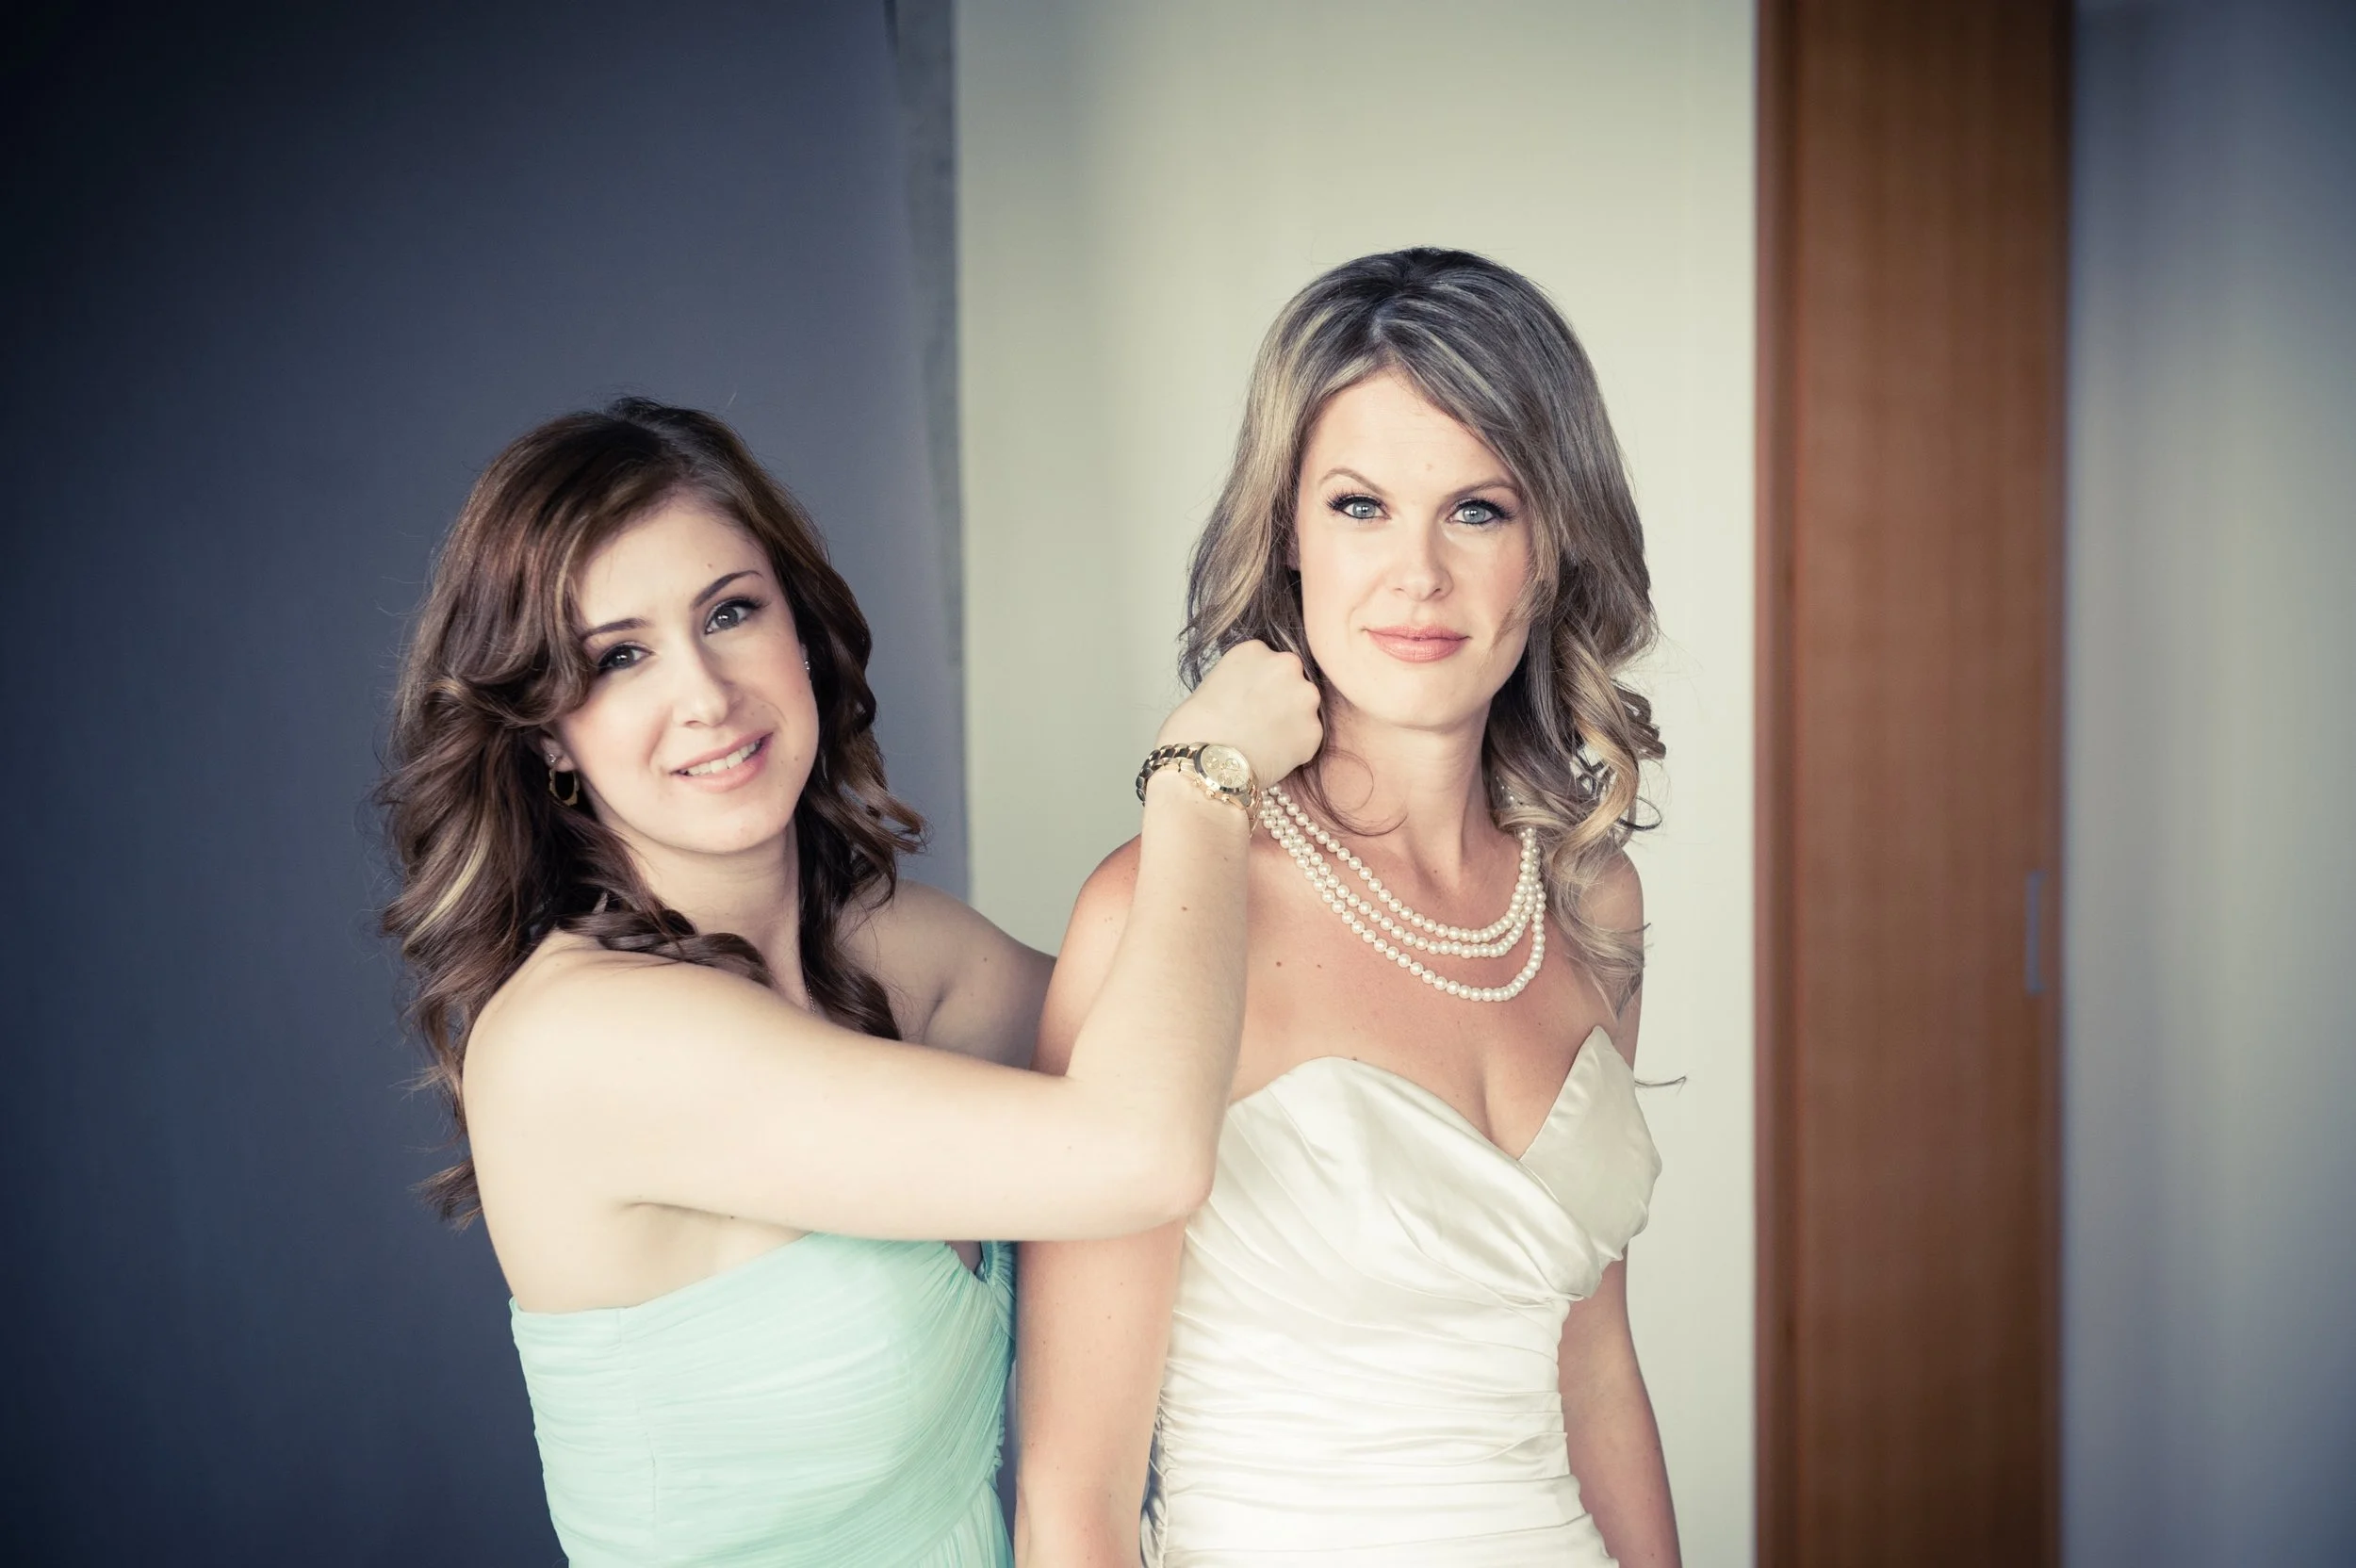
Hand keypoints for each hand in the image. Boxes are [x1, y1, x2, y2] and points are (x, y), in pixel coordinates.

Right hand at [1157, 640, 1322, 786]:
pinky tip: (1271, 756)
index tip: (1248, 700)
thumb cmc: (1195, 730)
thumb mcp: (1212, 683)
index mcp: (1255, 649)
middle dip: (1281, 697)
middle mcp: (1285, 665)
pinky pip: (1308, 738)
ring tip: (1263, 741)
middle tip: (1259, 721)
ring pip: (1304, 708)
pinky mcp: (1314, 731)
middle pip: (1292, 679)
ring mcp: (1304, 698)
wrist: (1205, 767)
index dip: (1258, 684)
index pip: (1268, 661)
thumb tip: (1254, 693)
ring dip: (1291, 721)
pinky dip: (1295, 748)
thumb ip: (1242, 680)